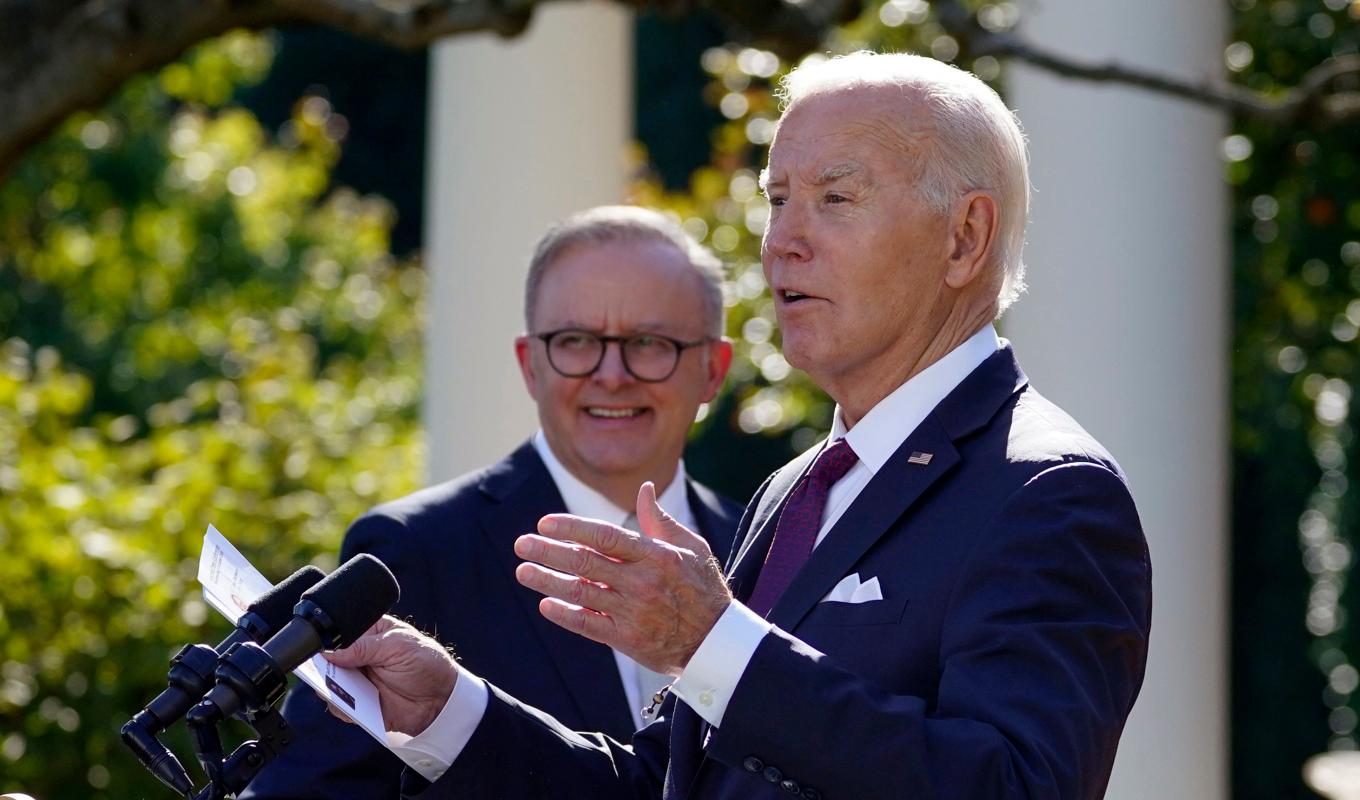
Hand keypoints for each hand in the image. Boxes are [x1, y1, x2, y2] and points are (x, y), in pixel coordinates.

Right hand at [322, 615, 456, 735]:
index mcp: (369, 633)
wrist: (442, 698)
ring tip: (335, 688)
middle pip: (329, 659)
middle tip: (322, 670)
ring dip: (329, 686)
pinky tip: (350, 705)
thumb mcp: (398, 646)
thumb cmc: (426, 663)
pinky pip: (340, 706)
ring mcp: (358, 680)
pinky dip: (341, 707)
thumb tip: (331, 652)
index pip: (340, 633)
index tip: (321, 649)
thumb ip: (364, 648)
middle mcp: (359, 656)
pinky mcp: (359, 703)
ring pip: (330, 683)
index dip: (329, 641)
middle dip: (323, 665)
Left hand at [514, 481, 731, 674]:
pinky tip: (545, 604)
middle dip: (548, 551)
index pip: (605, 536)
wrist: (717, 641)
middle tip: (522, 544)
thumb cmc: (703, 588)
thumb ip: (661, 520)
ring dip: (547, 580)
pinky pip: (588, 624)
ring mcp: (633, 611)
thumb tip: (644, 489)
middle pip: (585, 562)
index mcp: (656, 555)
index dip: (572, 528)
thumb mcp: (691, 547)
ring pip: (580, 592)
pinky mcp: (627, 639)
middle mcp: (641, 581)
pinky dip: (565, 614)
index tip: (545, 523)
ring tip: (523, 571)